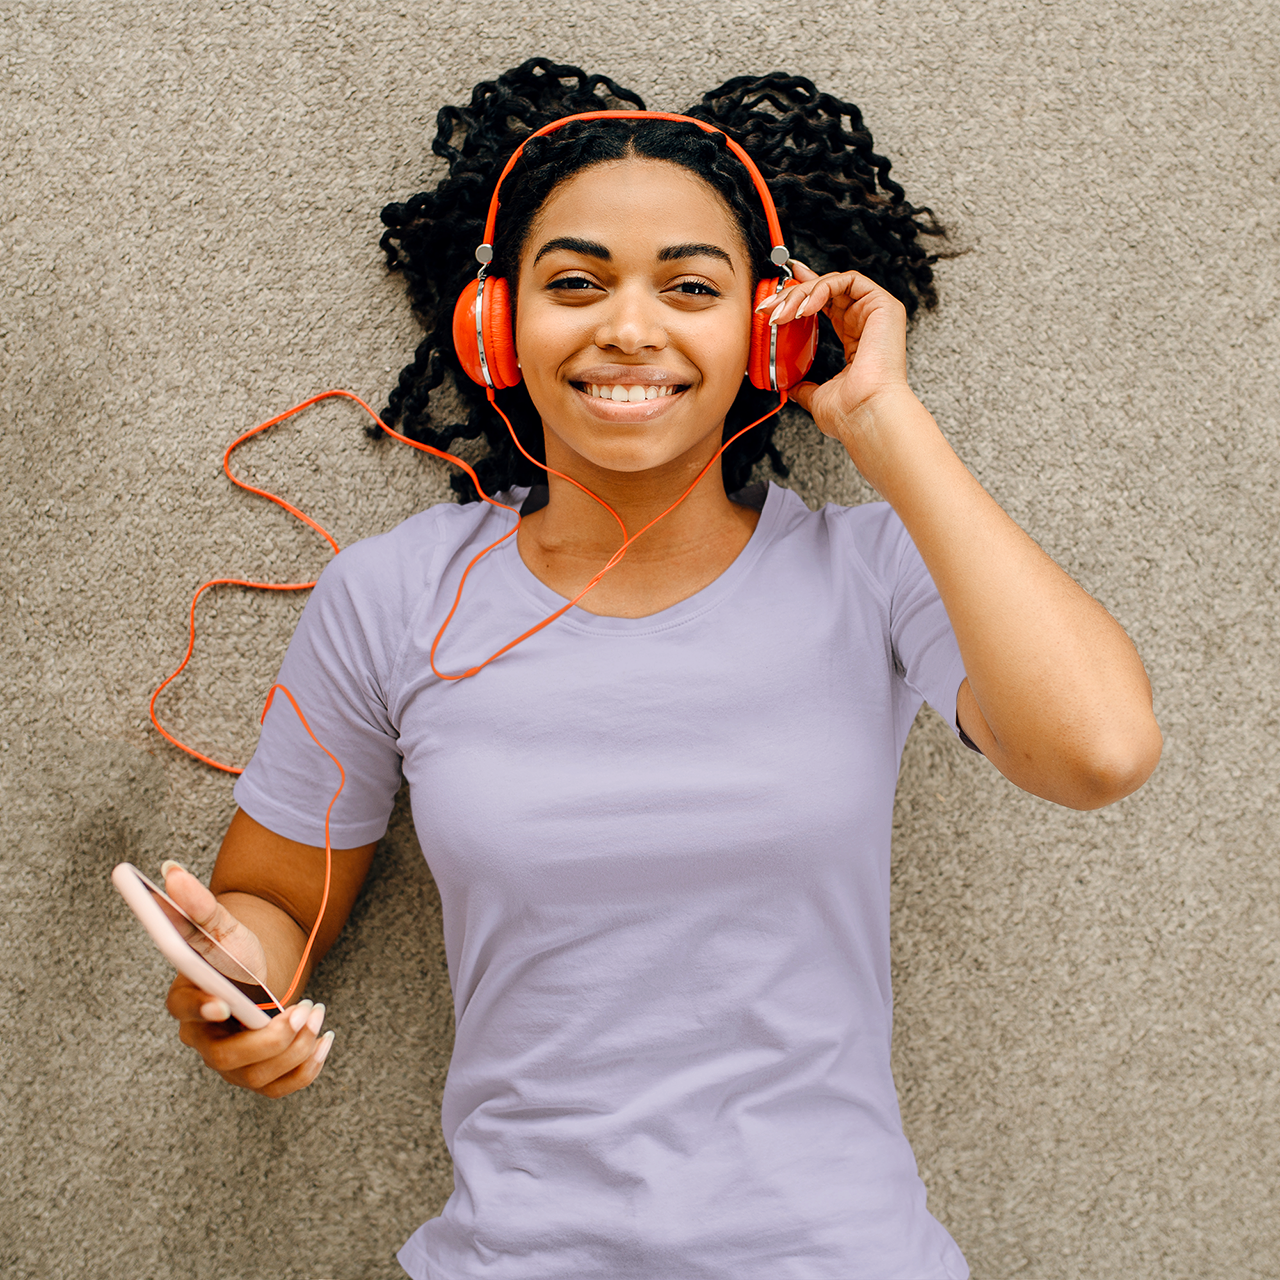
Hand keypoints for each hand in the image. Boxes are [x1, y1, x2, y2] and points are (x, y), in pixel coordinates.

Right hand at [162, 861, 332, 1097]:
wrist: (257, 976)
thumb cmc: (232, 953)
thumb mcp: (220, 925)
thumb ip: (197, 904)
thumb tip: (171, 871)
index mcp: (186, 1002)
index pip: (185, 1012)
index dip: (203, 1009)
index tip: (225, 1002)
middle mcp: (203, 1040)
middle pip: (226, 1057)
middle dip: (267, 1040)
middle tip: (302, 1010)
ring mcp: (229, 1064)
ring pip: (255, 1076)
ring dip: (293, 1051)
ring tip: (316, 1015)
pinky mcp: (257, 1077)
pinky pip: (278, 1088)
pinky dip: (305, 1072)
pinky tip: (324, 1043)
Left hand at [755, 260, 913, 439]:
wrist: (866, 414)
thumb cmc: (851, 412)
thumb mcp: (818, 397)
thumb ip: (805, 388)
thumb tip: (790, 389)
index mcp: (855, 339)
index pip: (828, 304)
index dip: (804, 290)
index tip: (780, 287)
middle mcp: (866, 322)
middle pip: (826, 290)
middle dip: (793, 293)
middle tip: (769, 307)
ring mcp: (877, 312)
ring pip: (834, 282)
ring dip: (802, 293)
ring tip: (782, 313)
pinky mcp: (884, 305)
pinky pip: (849, 280)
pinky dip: (822, 289)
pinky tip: (804, 309)